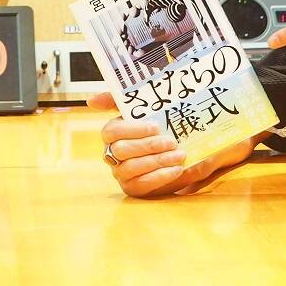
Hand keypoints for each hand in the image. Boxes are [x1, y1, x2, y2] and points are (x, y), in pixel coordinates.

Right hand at [88, 92, 254, 197]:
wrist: (194, 143)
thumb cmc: (169, 122)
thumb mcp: (151, 106)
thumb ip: (124, 98)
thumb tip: (91, 100)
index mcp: (115, 131)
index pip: (109, 131)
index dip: (131, 129)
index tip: (154, 125)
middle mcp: (113, 152)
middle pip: (121, 151)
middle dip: (148, 146)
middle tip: (171, 141)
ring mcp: (121, 172)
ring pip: (130, 169)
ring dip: (156, 161)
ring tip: (178, 155)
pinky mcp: (134, 188)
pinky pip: (140, 186)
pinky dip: (159, 177)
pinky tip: (177, 169)